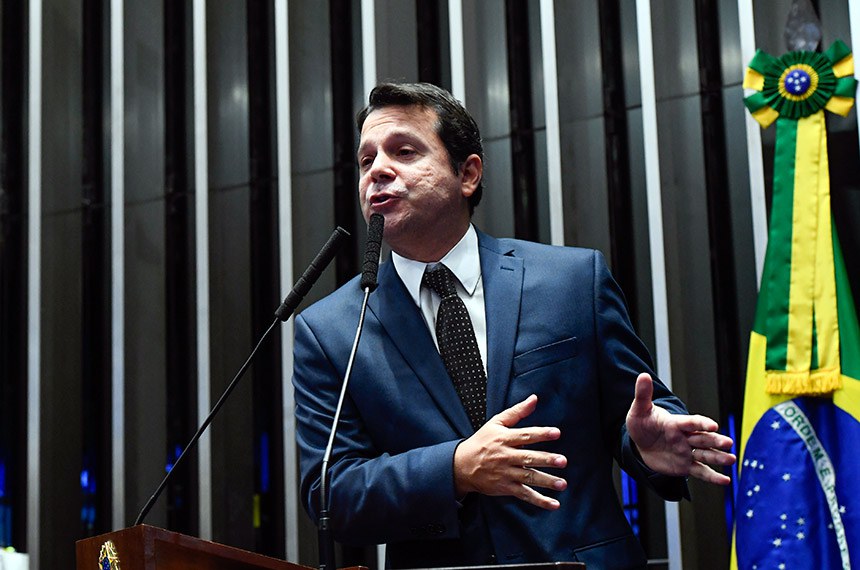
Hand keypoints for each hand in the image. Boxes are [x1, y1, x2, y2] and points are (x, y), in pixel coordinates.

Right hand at [453, 394, 567, 509]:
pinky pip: (525, 494)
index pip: (525, 435)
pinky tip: (554, 504)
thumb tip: (534, 399)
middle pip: (528, 457)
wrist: (462, 465)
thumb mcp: (496, 423)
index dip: (541, 434)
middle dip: (546, 459)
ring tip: (562, 483)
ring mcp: (506, 473)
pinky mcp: (506, 487)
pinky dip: (539, 500)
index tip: (556, 433)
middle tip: (562, 460)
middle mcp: (505, 456)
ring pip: (528, 477)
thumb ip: (517, 411)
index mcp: (504, 438)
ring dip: (546, 481)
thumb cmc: (481, 442)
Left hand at [626, 373, 735, 484]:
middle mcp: (685, 437)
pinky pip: (700, 471)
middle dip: (715, 440)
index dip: (701, 423)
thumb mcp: (639, 410)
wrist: (640, 443)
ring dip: (718, 457)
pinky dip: (712, 477)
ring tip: (731, 460)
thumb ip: (643, 395)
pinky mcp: (685, 466)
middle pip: (702, 438)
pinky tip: (725, 481)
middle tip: (728, 443)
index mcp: (676, 423)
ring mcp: (687, 452)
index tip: (713, 425)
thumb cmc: (642, 424)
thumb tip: (643, 375)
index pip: (691, 422)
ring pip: (705, 455)